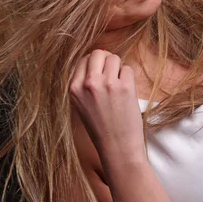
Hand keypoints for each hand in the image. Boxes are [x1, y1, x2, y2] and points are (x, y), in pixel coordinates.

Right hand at [70, 49, 146, 164]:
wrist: (117, 147)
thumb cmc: (101, 128)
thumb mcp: (81, 104)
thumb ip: (85, 83)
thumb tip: (99, 57)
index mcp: (74, 88)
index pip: (83, 59)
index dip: (94, 64)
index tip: (100, 74)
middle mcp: (88, 84)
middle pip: (98, 53)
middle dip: (106, 61)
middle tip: (111, 76)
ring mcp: (107, 84)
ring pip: (114, 58)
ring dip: (118, 69)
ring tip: (118, 86)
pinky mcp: (125, 87)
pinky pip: (128, 68)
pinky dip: (128, 78)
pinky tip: (126, 93)